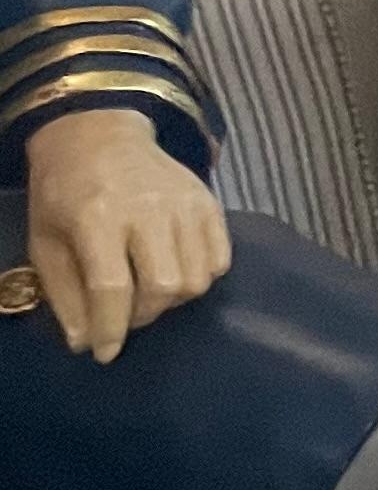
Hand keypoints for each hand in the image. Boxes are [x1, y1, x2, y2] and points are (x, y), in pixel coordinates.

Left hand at [22, 106, 231, 364]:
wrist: (98, 137)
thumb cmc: (63, 193)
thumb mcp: (46, 242)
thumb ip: (65, 294)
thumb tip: (86, 343)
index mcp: (97, 217)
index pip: (112, 287)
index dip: (110, 328)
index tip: (105, 352)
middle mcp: (148, 209)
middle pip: (163, 286)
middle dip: (144, 315)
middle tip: (125, 315)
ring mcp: (185, 204)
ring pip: (196, 279)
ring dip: (172, 300)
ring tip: (149, 291)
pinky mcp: (210, 203)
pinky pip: (219, 261)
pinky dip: (200, 277)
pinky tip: (175, 271)